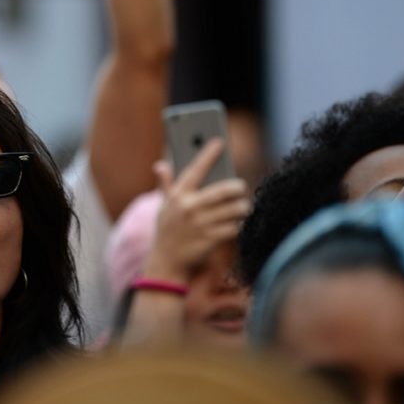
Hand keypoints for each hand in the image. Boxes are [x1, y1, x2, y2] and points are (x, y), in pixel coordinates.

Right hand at [143, 140, 250, 283]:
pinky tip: (238, 223)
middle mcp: (189, 207)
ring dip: (242, 207)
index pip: (195, 169)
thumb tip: (160, 165)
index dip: (207, 154)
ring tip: (242, 206)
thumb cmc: (167, 230)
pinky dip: (239, 224)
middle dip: (236, 188)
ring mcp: (200, 224)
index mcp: (177, 196)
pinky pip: (234, 227)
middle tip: (240, 188)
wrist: (166, 262)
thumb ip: (166, 185)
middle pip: (223, 190)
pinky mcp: (210, 239)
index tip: (219, 141)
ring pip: (233, 209)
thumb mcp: (163, 207)